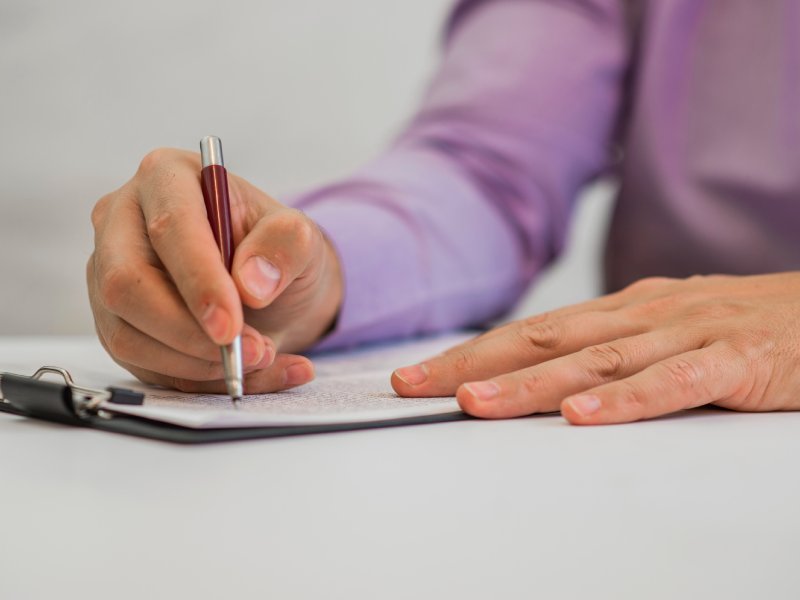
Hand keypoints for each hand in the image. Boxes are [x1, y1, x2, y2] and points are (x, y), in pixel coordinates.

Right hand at [87, 148, 342, 392]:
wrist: (271, 285)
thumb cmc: (276, 250)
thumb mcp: (301, 239)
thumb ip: (285, 245)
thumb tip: (252, 283)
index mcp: (166, 177)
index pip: (169, 228)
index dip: (198, 281)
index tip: (232, 326)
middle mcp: (123, 221)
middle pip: (127, 286)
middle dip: (190, 333)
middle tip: (252, 353)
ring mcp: (110, 274)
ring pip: (128, 334)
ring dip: (198, 363)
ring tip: (262, 358)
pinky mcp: (117, 322)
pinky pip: (143, 366)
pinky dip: (201, 382)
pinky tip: (250, 375)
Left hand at [391, 273, 799, 423]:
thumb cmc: (753, 326)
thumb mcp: (673, 332)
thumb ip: (618, 350)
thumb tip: (556, 380)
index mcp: (627, 308)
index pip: (532, 332)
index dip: (470, 353)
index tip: (417, 377)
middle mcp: (646, 313)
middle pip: (543, 340)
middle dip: (472, 364)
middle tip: (412, 386)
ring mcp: (689, 334)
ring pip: (595, 360)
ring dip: (529, 383)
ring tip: (474, 402)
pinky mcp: (737, 361)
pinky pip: (674, 384)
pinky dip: (626, 401)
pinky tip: (582, 418)